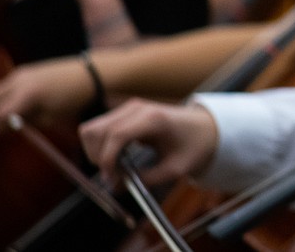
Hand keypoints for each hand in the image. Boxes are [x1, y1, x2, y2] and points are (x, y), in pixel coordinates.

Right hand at [0, 56, 93, 124]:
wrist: (88, 73)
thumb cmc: (72, 99)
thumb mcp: (50, 117)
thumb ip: (24, 123)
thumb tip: (4, 129)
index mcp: (26, 95)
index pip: (0, 115)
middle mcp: (18, 81)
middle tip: (0, 129)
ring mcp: (20, 73)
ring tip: (4, 119)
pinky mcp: (23, 71)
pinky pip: (4, 86)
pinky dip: (2, 97)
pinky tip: (7, 107)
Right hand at [79, 99, 218, 186]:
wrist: (203, 128)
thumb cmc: (193, 147)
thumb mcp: (175, 169)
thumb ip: (147, 179)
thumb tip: (116, 186)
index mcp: (153, 119)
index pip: (116, 135)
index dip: (107, 159)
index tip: (112, 179)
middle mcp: (136, 108)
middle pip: (95, 131)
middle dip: (98, 158)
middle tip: (114, 176)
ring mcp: (128, 108)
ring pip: (90, 130)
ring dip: (96, 153)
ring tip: (116, 167)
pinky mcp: (123, 113)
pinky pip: (97, 130)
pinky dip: (99, 147)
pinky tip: (117, 157)